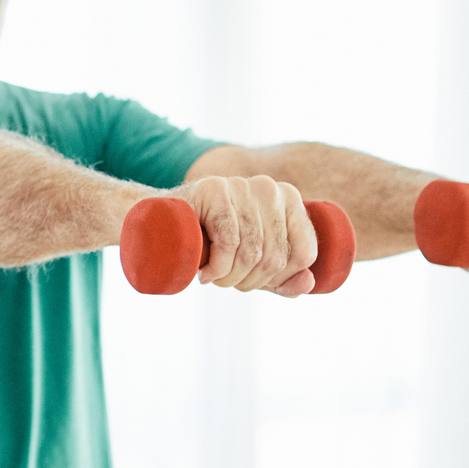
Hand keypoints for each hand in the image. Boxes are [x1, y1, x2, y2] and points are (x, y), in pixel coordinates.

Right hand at [180, 174, 316, 297]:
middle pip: (277, 256)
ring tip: (214, 279)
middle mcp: (270, 188)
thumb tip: (309, 282)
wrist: (160, 224)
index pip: (304, 253)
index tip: (253, 281)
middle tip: (227, 282)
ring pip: (253, 251)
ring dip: (230, 278)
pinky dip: (218, 266)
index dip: (280, 279)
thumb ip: (284, 276)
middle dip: (251, 282)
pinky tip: (204, 273)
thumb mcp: (253, 264)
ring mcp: (242, 185)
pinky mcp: (214, 189)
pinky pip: (229, 240)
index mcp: (289, 200)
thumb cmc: (212, 243)